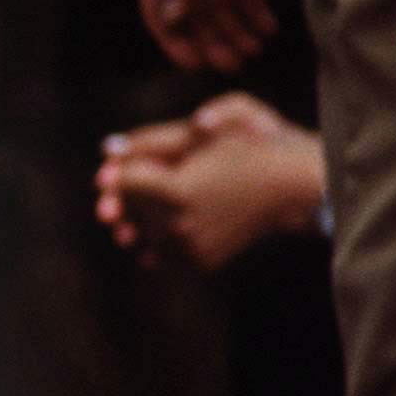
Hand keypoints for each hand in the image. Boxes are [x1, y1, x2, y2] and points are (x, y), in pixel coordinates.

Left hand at [95, 93, 324, 268]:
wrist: (289, 189)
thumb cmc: (249, 150)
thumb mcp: (203, 131)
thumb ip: (151, 139)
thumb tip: (106, 148)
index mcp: (178, 194)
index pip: (121, 183)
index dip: (119, 170)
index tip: (118, 166)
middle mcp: (181, 229)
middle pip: (128, 208)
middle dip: (130, 191)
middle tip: (149, 176)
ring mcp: (190, 251)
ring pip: (141, 230)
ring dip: (143, 213)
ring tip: (170, 194)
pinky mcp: (199, 264)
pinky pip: (159, 250)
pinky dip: (158, 233)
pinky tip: (173, 214)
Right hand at [134, 0, 275, 72]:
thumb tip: (174, 20)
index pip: (160, 13)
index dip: (176, 41)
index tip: (195, 64)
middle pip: (196, 17)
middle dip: (213, 42)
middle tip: (235, 63)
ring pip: (223, 9)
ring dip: (236, 31)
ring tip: (255, 49)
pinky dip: (256, 12)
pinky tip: (268, 29)